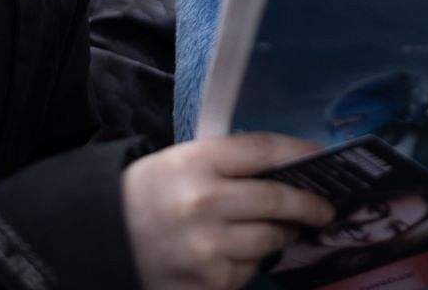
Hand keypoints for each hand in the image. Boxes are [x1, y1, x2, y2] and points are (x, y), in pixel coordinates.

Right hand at [122, 133, 334, 289]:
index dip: (299, 152)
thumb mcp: (183, 162)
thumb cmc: (152, 195)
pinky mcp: (208, 284)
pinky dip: (251, 262)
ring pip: (270, 240)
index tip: (322, 157)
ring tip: (284, 230)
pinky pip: (248, 270)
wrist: (103, 241)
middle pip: (277, 200)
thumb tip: (291, 169)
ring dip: (283, 235)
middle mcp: (204, 204)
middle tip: (325, 209)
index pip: (264, 150)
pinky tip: (237, 254)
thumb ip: (231, 163)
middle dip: (309, 205)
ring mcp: (206, 249)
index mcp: (196, 162)